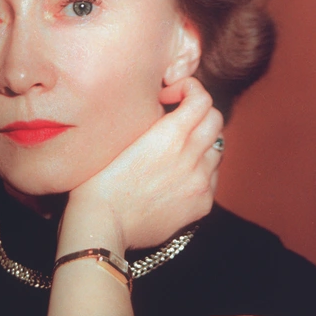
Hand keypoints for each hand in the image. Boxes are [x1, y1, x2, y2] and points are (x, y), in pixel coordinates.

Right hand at [63, 77, 222, 252]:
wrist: (102, 226)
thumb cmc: (99, 182)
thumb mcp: (119, 139)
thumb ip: (150, 123)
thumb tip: (165, 113)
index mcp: (169, 135)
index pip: (202, 98)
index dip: (189, 90)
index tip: (171, 98)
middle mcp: (191, 156)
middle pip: (216, 120)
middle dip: (199, 114)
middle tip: (178, 121)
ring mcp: (200, 182)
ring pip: (217, 150)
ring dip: (202, 144)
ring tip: (178, 152)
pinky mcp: (201, 205)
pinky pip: (212, 179)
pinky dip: (201, 172)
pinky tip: (178, 179)